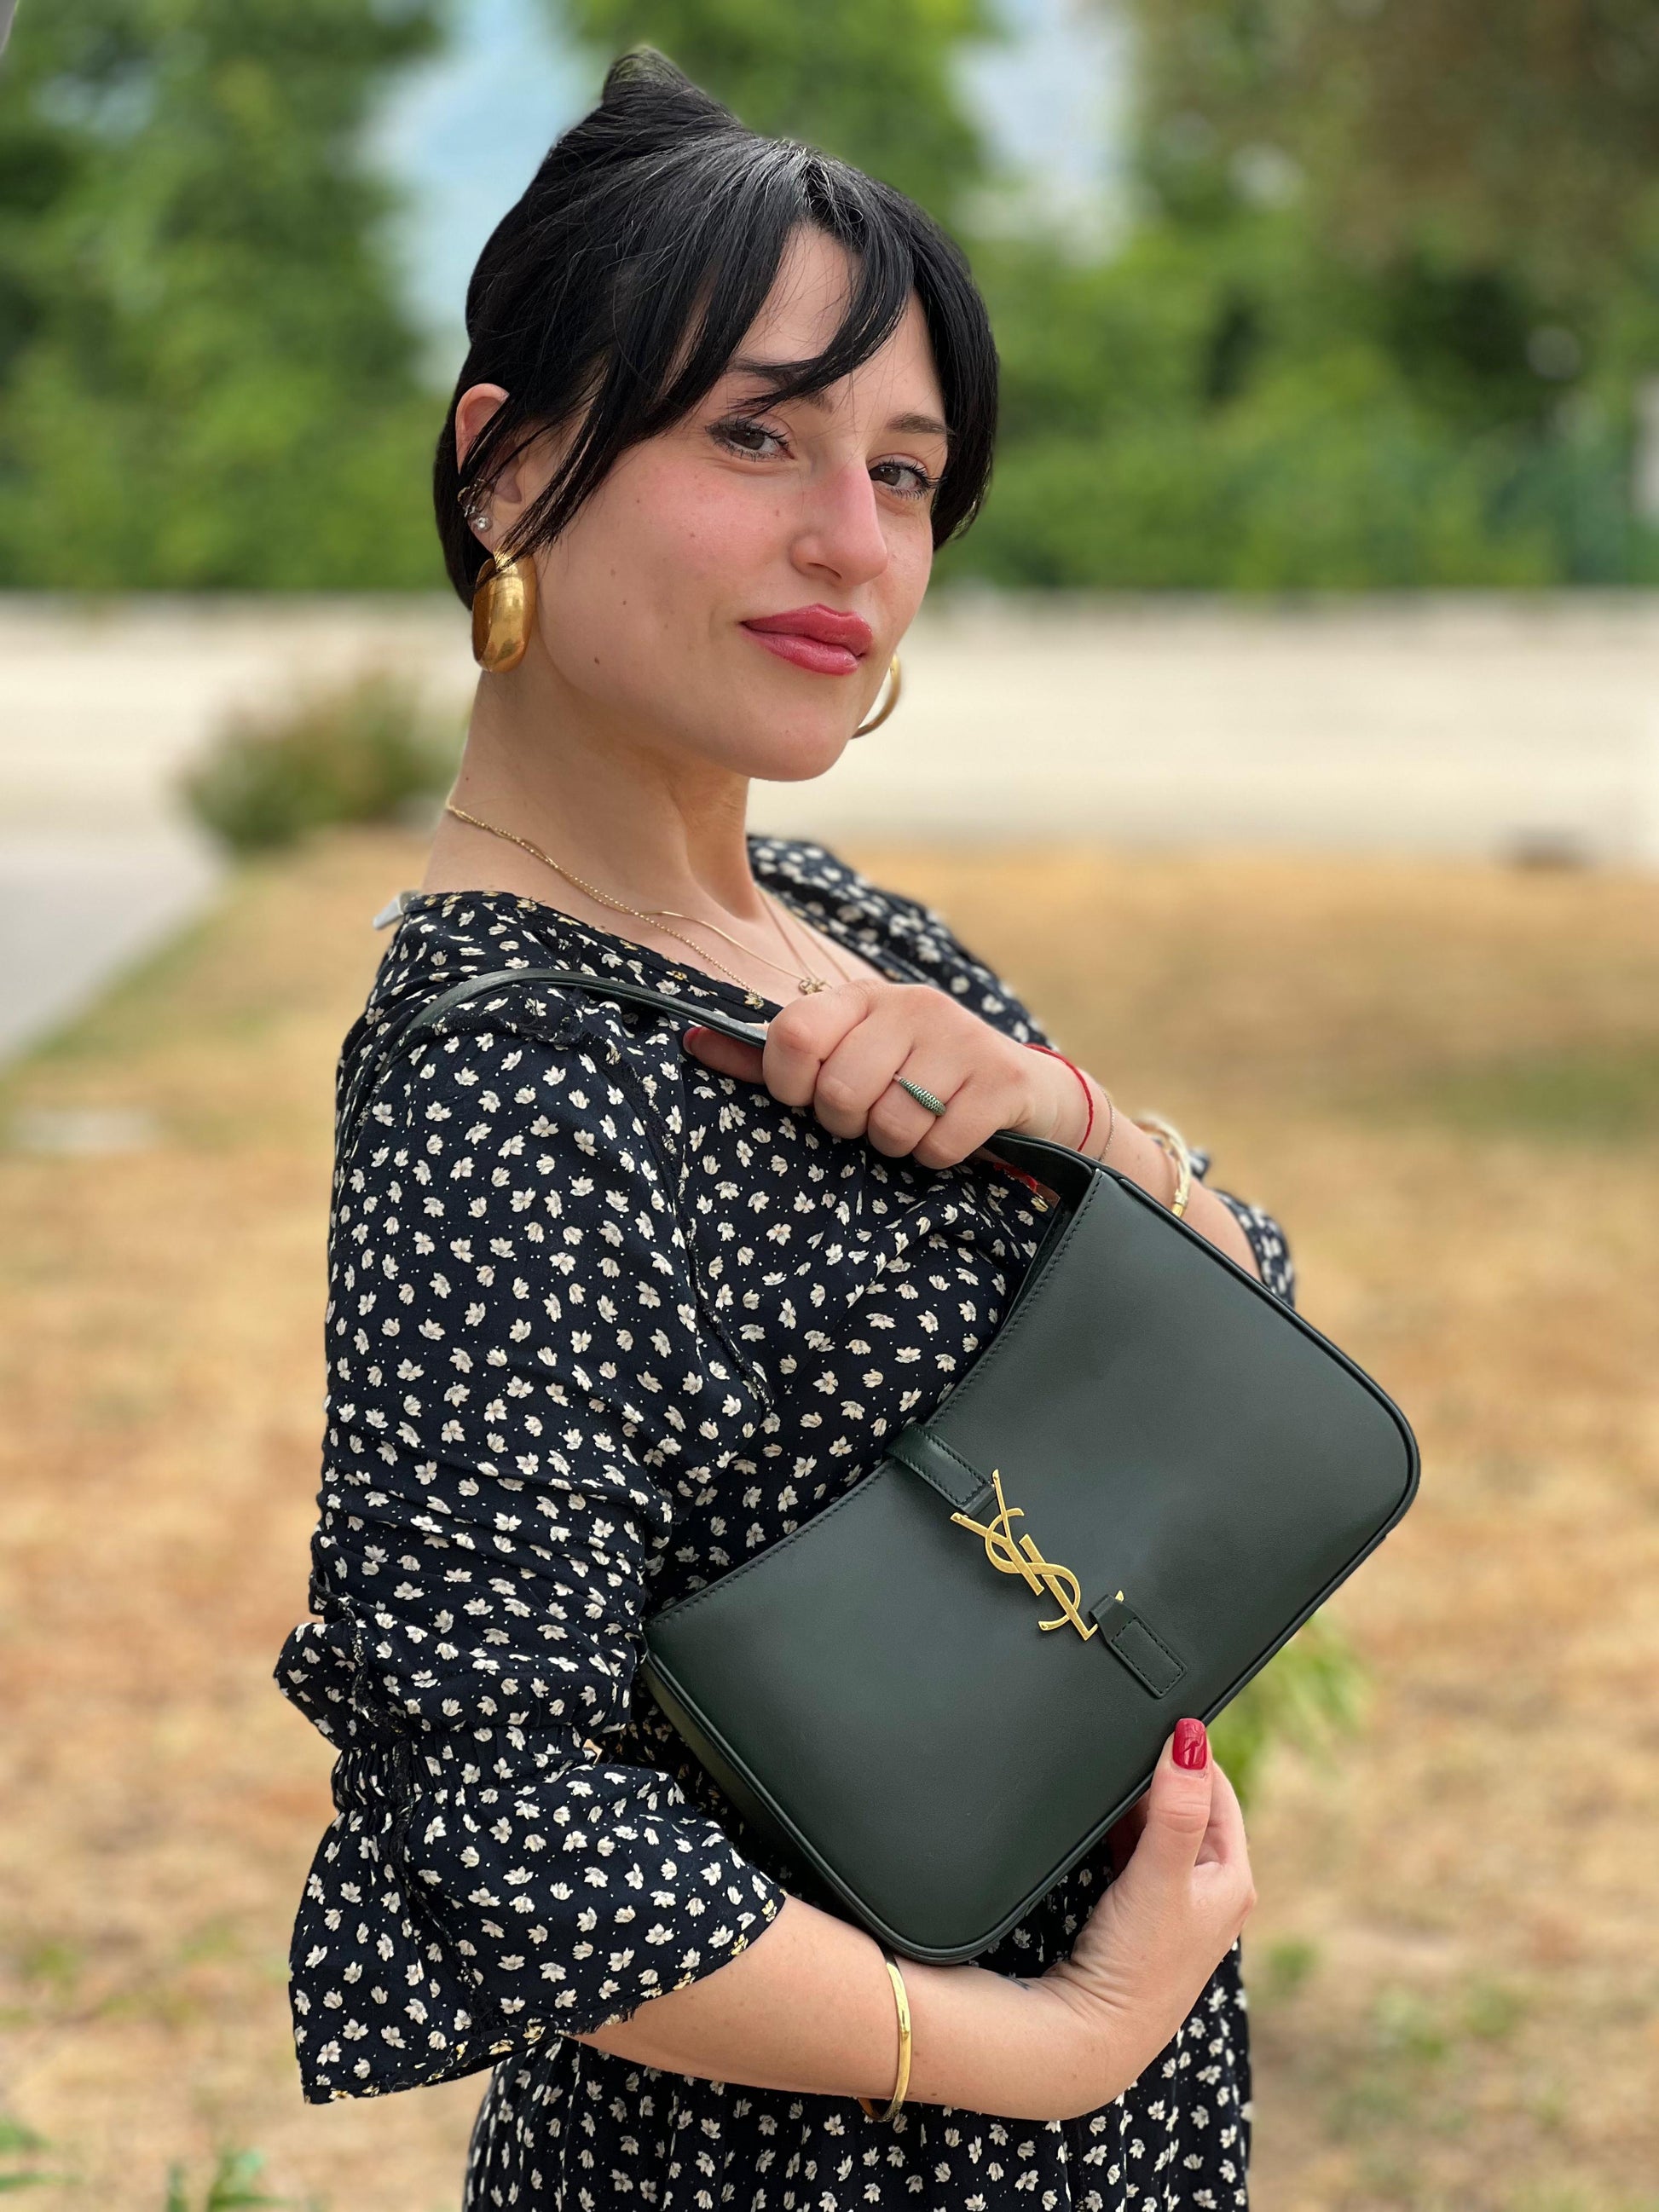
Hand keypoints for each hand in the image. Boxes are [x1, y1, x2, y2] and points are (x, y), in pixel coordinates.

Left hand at [681, 979, 1090, 1167]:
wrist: (1020, 1088)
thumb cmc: (911, 1077)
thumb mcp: (847, 1055)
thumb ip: (771, 1057)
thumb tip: (689, 1040)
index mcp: (863, 997)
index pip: (792, 1034)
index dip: (790, 1083)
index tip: (809, 1097)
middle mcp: (912, 1005)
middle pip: (840, 1091)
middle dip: (848, 1123)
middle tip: (870, 1117)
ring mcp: (960, 1038)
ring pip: (891, 1124)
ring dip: (896, 1143)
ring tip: (912, 1123)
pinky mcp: (1000, 1079)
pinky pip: (940, 1144)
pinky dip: (938, 1155)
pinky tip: (949, 1134)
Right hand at [1039, 1719, 1255, 2116]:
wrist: (1092, 2036)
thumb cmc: (1136, 1966)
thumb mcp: (1160, 1877)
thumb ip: (1177, 1807)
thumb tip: (1191, 1736)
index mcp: (1234, 1876)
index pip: (1218, 1788)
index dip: (1187, 1754)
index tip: (1151, 1726)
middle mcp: (1213, 1888)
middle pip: (1188, 1805)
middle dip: (1156, 1781)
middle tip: (1119, 1761)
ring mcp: (1178, 1901)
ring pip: (1160, 1827)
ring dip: (1137, 1807)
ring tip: (1107, 1794)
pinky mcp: (1145, 1913)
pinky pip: (1138, 1852)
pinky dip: (1121, 1832)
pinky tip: (1097, 1827)